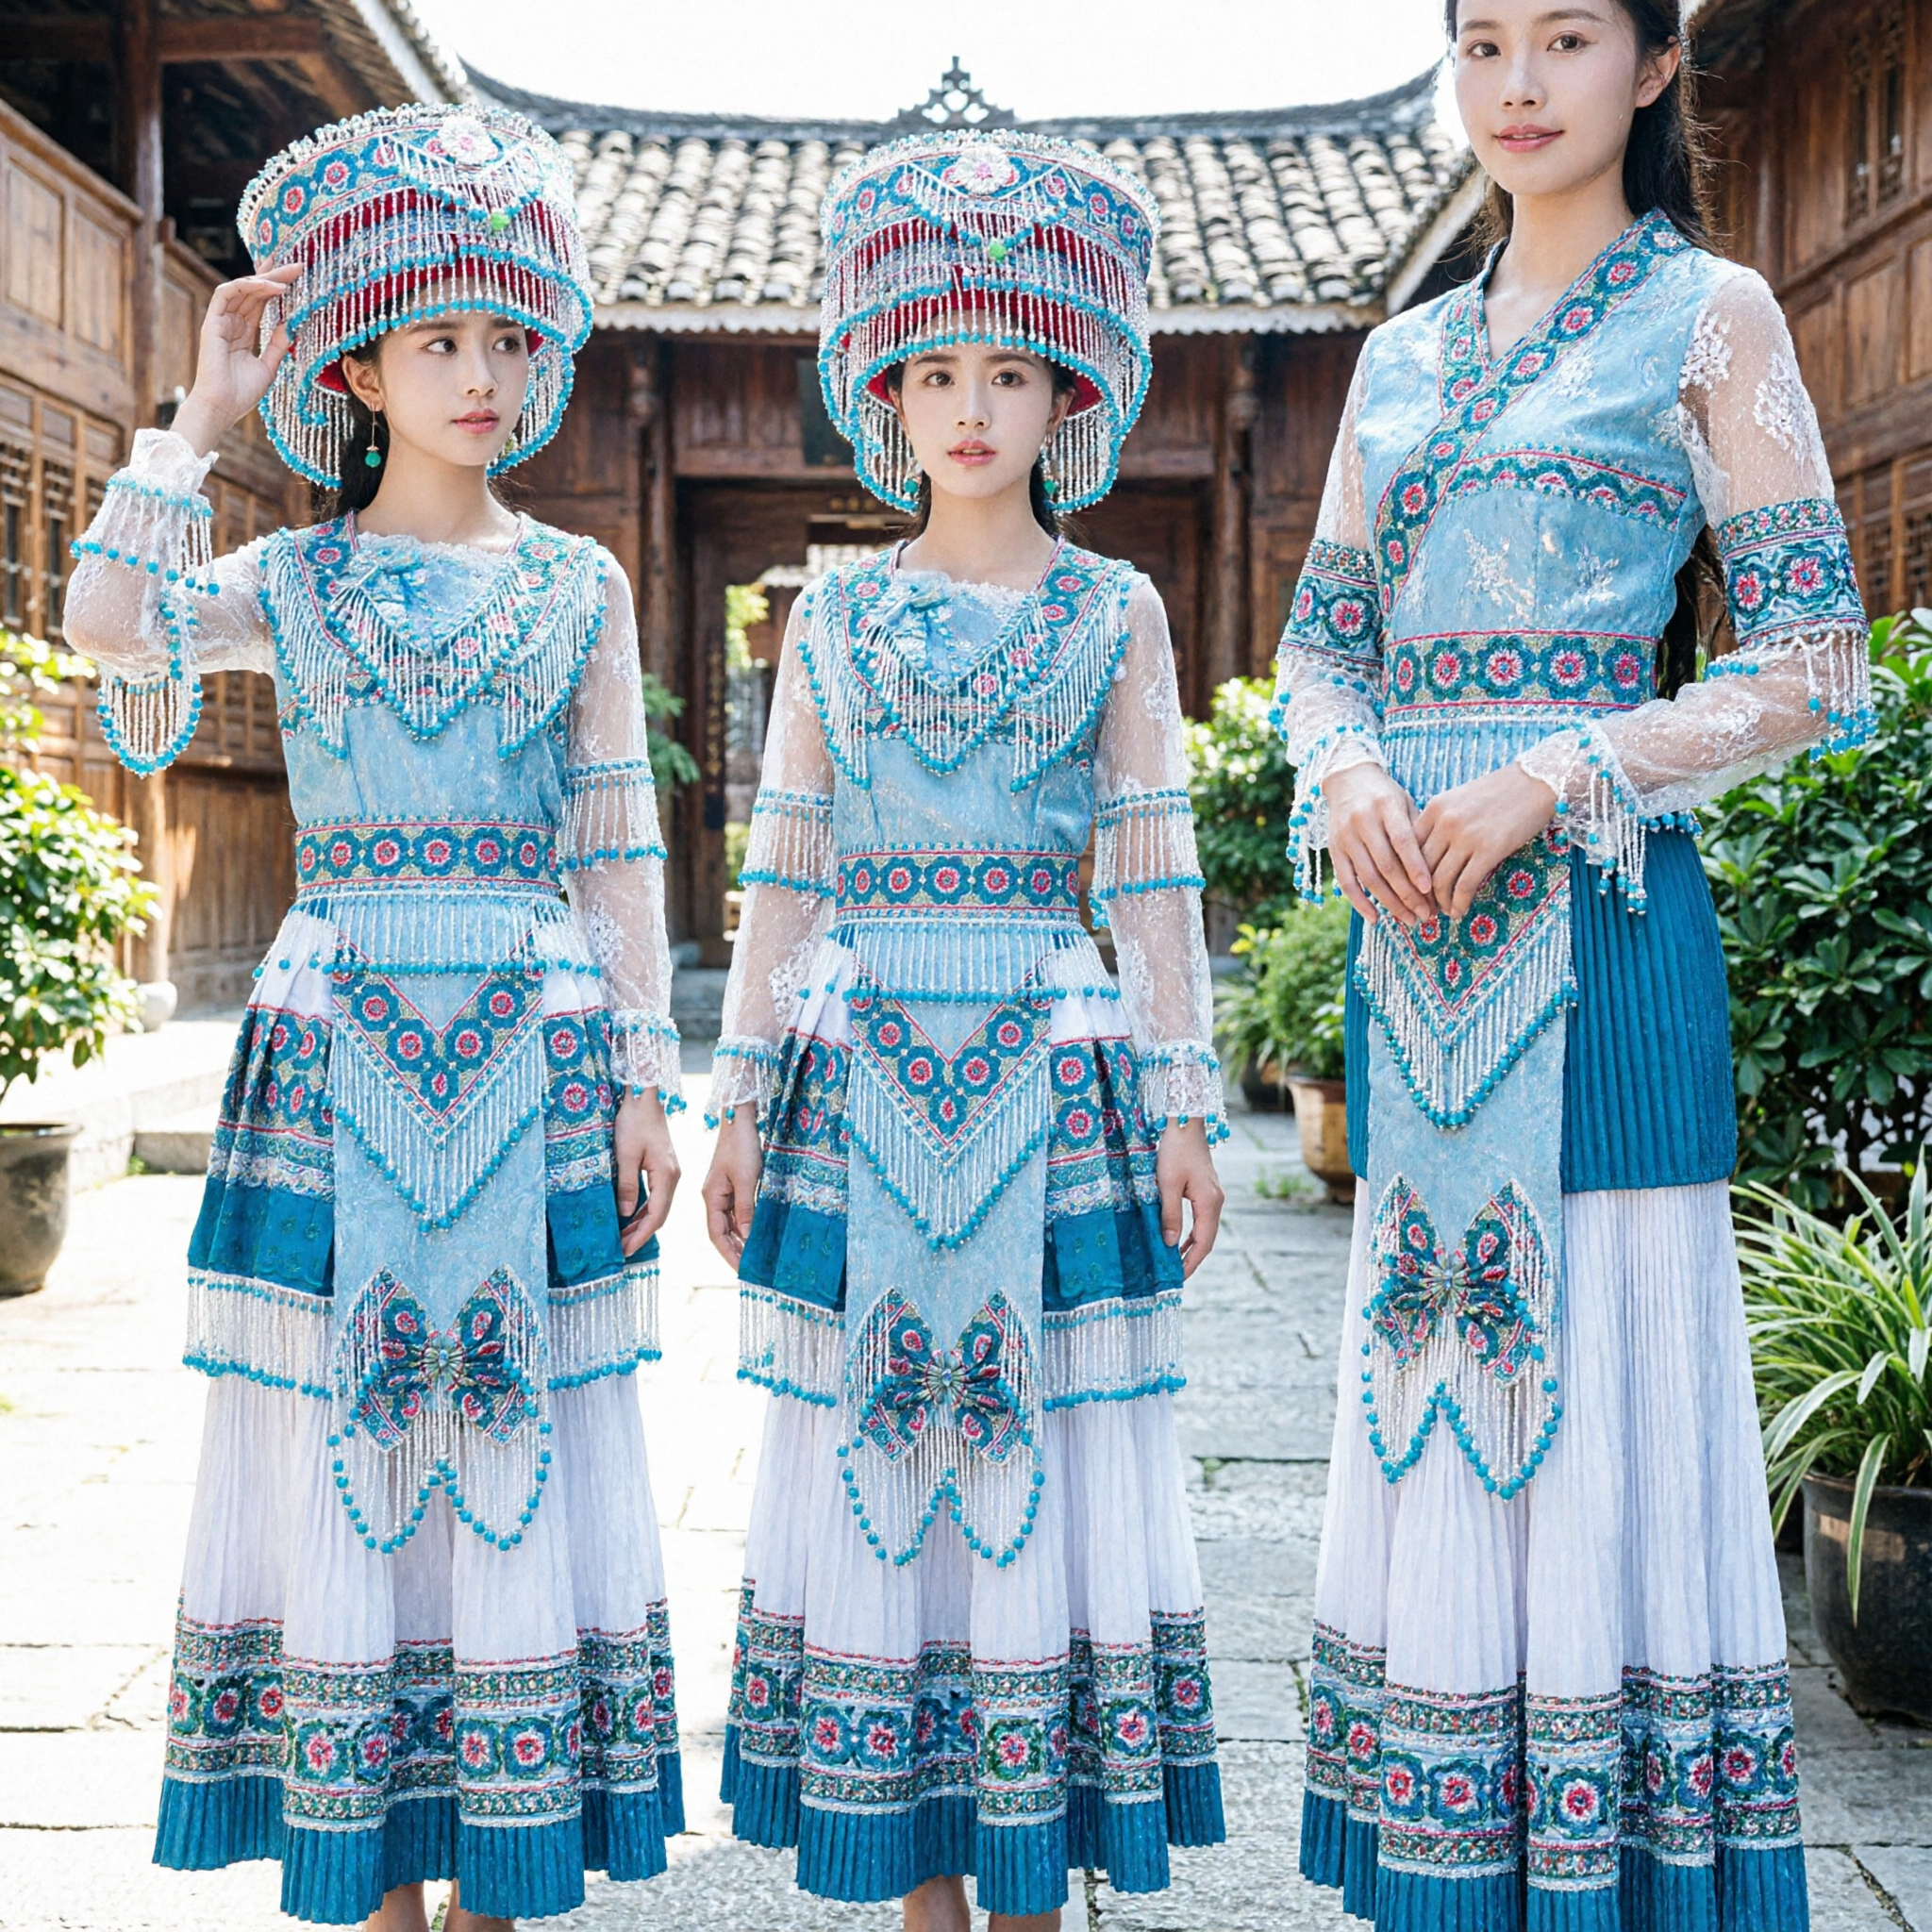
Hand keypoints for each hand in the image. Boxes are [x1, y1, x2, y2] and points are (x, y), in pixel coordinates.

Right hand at [170, 262, 301, 455]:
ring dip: (264, 278)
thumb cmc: (242, 393)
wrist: (223, 407)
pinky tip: (269, 287)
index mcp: (244, 331)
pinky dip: (246, 286)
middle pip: (254, 291)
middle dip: (275, 276)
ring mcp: (221, 320)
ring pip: (241, 288)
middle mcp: (232, 322)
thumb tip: (290, 325)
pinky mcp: (212, 322)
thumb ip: (277, 344)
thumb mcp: (268, 366)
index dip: (277, 286)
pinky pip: (226, 294)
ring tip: (287, 275)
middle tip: (297, 265)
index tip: (297, 275)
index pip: (260, 301)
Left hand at [613, 1090, 677, 1255]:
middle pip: (660, 1215)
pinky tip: (631, 1217)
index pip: (656, 1216)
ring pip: (658, 1207)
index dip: (641, 1235)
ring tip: (623, 1237)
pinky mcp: (664, 1167)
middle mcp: (672, 1177)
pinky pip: (656, 1196)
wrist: (645, 1097)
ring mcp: (669, 1172)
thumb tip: (626, 1214)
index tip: (626, 1250)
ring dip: (642, 1223)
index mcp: (666, 1176)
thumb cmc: (635, 1122)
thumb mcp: (626, 1155)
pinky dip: (644, 1210)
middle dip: (641, 1234)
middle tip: (621, 1250)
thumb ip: (627, 1185)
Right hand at [702, 1108, 762, 1266]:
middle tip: (750, 1269)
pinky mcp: (733, 1185)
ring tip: (753, 1257)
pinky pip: (737, 1211)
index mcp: (711, 1197)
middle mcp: (714, 1197)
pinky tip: (755, 1234)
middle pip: (722, 1231)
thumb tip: (745, 1236)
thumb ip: (745, 1209)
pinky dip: (745, 1225)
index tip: (741, 1269)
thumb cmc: (741, 1146)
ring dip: (740, 1240)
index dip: (728, 1253)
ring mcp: (723, 1191)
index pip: (717, 1234)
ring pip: (730, 1223)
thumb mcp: (745, 1179)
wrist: (740, 1120)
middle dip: (734, 1251)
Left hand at [1157, 1118, 1223, 1278]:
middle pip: (1207, 1240)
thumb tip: (1169, 1244)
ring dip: (1191, 1247)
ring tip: (1175, 1263)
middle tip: (1174, 1276)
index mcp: (1209, 1203)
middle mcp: (1216, 1202)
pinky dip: (1192, 1234)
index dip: (1190, 1262)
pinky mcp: (1207, 1190)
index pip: (1203, 1243)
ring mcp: (1214, 1196)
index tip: (1177, 1278)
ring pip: (1205, 1231)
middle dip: (1192, 1259)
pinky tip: (1179, 1241)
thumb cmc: (1174, 1150)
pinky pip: (1202, 1220)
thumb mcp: (1167, 1183)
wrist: (1186, 1123)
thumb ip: (1169, 1214)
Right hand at [1322, 762, 1432, 926]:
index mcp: (1386, 806)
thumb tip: (1437, 870)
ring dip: (1389, 902)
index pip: (1402, 841)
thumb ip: (1417, 831)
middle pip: (1386, 865)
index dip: (1415, 867)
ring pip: (1368, 877)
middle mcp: (1363, 821)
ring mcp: (1346, 837)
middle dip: (1407, 893)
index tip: (1430, 889)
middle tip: (1426, 914)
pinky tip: (1375, 919)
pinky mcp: (1334, 850)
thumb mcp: (1404, 803)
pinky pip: (1346, 882)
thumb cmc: (1384, 795)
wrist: (1347, 780)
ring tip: (1409, 919)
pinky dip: (1359, 903)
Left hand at [1416, 763, 1558, 919]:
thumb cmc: (1499, 793)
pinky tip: (1459, 911)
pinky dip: (1459, 903)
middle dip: (1419, 894)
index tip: (1410, 889)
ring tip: (1443, 912)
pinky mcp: (1489, 850)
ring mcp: (1466, 836)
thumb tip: (1428, 857)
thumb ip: (1440, 823)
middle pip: (1420, 868)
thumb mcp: (1459, 800)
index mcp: (1434, 808)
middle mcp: (1445, 822)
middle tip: (1424, 908)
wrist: (1536, 782)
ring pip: (1440, 881)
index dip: (1406, 874)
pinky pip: (1465, 885)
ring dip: (1439, 903)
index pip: (1407, 849)